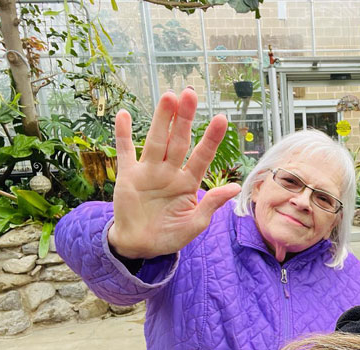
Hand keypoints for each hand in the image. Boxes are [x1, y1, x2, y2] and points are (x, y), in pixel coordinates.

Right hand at [108, 89, 240, 258]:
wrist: (140, 246)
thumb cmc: (170, 235)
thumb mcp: (194, 224)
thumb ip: (211, 204)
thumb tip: (235, 187)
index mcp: (188, 183)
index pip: (202, 156)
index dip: (211, 139)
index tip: (222, 119)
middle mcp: (170, 172)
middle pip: (179, 141)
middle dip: (185, 118)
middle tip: (190, 94)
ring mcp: (148, 171)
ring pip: (157, 140)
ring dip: (162, 119)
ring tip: (169, 97)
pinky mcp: (128, 176)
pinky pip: (125, 151)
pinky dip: (124, 134)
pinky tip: (125, 115)